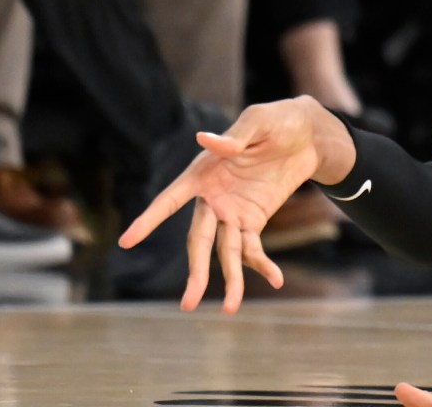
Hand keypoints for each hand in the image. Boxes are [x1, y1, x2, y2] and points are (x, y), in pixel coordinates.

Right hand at [118, 98, 341, 313]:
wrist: (305, 134)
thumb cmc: (276, 122)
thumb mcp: (257, 123)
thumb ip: (233, 138)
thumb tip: (204, 139)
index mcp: (202, 172)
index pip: (170, 200)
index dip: (149, 220)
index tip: (127, 241)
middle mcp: (212, 198)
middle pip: (198, 240)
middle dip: (195, 271)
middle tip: (188, 304)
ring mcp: (232, 212)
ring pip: (225, 252)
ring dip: (230, 279)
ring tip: (231, 309)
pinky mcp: (253, 220)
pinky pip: (253, 248)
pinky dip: (263, 265)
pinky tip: (276, 280)